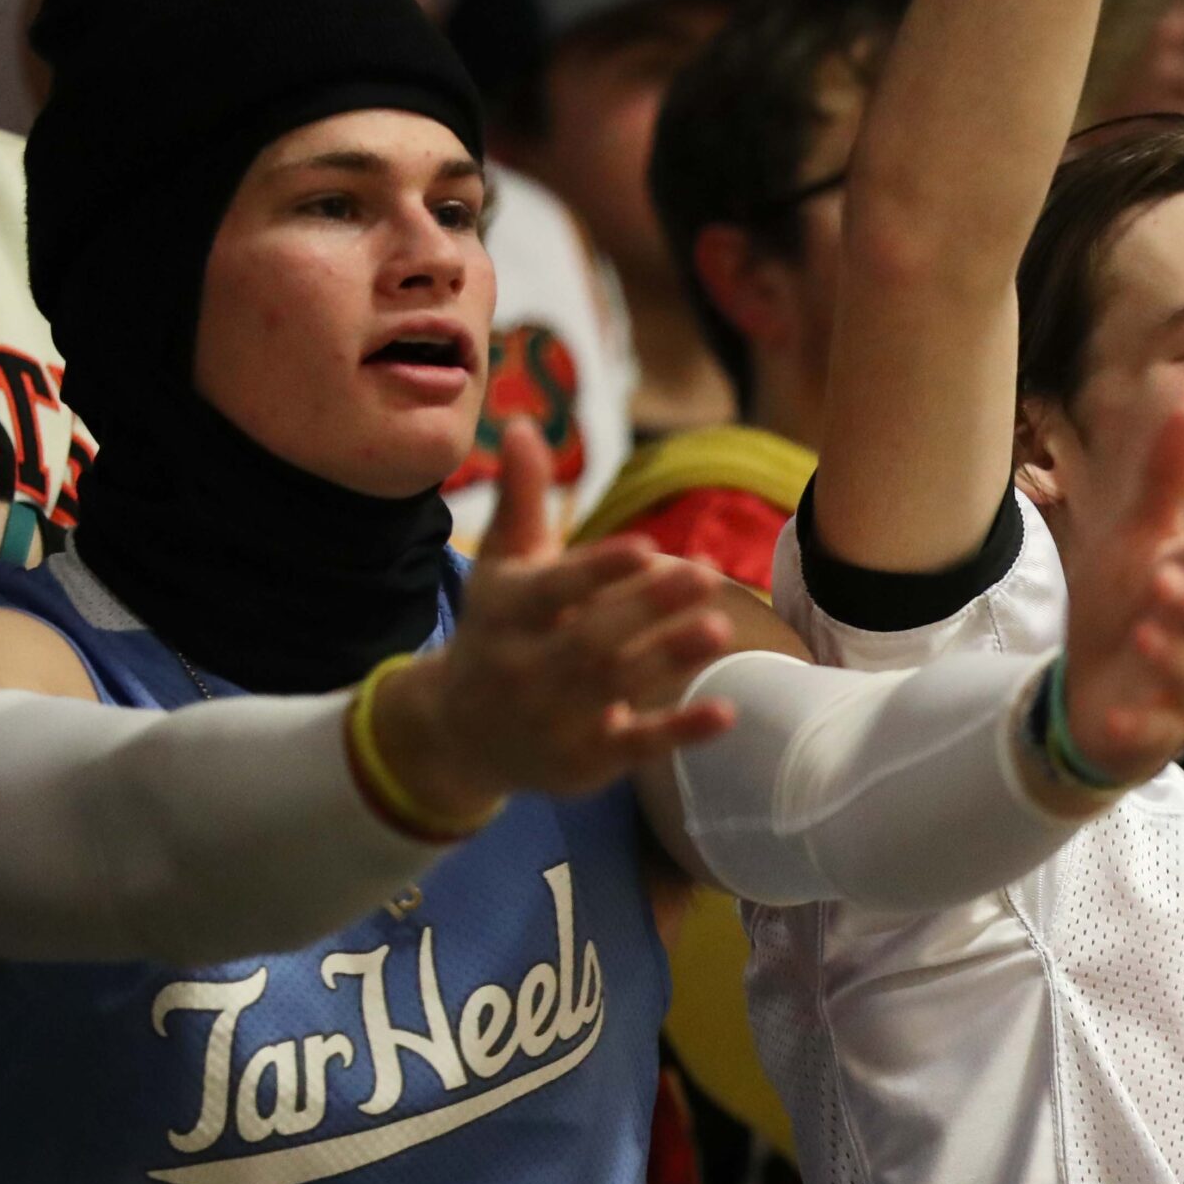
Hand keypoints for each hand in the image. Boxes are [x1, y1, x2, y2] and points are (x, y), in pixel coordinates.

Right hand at [374, 421, 738, 822]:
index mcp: (506, 613)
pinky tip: (725, 711)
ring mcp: (555, 719)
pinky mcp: (585, 760)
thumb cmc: (496, 632)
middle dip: (648, 609)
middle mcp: (525, 668)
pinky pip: (636, 746)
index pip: (552, 591)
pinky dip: (679, 731)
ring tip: (720, 626)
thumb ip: (521, 501)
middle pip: (591, 639)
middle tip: (706, 575)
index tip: (645, 547)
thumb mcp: (500, 569)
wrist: (458, 734)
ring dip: (669, 658)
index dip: (598, 571)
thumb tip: (524, 423)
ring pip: (616, 687)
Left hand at [1057, 403, 1183, 785]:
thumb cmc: (1122, 605)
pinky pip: (1157, 733)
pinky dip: (1140, 728)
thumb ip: (1165, 481)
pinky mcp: (1158, 730)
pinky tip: (1118, 719)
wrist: (1089, 687)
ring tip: (1144, 633)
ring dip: (1174, 654)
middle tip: (1165, 580)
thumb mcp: (1136, 541)